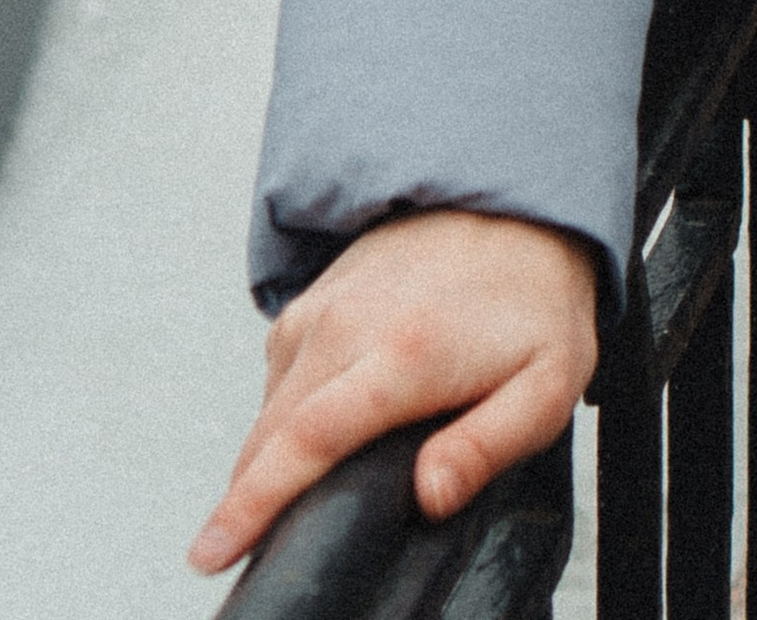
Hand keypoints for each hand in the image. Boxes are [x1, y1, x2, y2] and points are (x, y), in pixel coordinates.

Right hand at [188, 210, 596, 575]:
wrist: (524, 206)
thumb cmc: (537, 299)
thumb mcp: (546, 384)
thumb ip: (487, 446)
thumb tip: (431, 497)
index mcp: (405, 355)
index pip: (306, 440)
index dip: (251, 504)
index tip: (211, 551)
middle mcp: (351, 323)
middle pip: (271, 430)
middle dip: (242, 498)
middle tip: (233, 548)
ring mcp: (328, 302)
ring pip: (270, 401)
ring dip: (264, 455)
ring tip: (286, 495)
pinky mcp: (319, 292)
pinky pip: (280, 366)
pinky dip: (281, 409)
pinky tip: (313, 426)